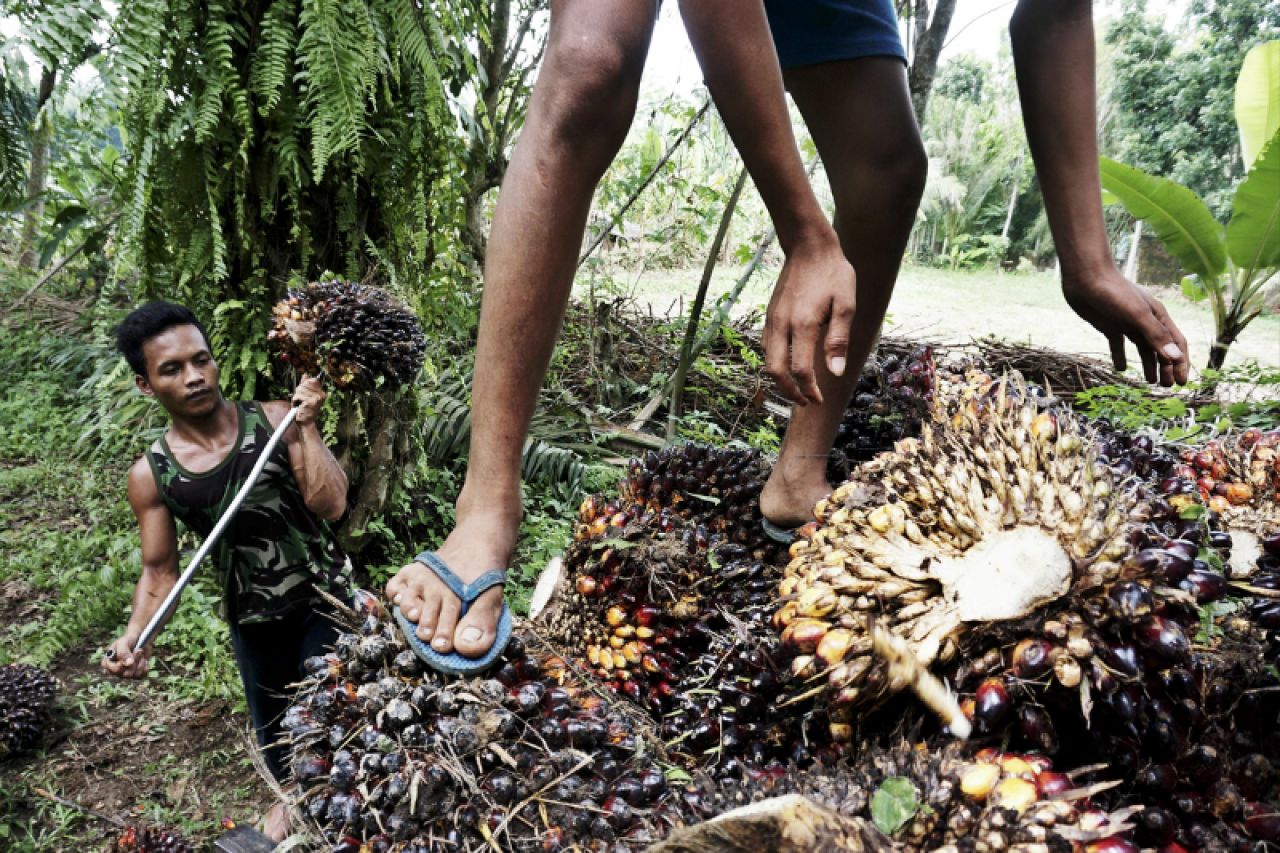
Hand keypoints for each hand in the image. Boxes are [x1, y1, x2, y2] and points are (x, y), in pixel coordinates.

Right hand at [102, 633, 150, 678]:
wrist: (140, 639)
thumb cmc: (128, 640)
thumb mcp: (123, 643)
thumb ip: (123, 653)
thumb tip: (129, 664)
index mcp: (107, 663)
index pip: (113, 670)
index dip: (123, 664)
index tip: (129, 653)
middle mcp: (115, 670)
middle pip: (125, 674)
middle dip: (135, 661)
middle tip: (138, 650)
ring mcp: (124, 673)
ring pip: (134, 675)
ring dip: (140, 663)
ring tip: (141, 653)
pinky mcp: (135, 674)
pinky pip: (141, 676)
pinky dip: (145, 667)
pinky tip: (144, 660)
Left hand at [291, 374, 325, 425]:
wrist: (306, 423)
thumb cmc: (305, 410)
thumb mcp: (305, 396)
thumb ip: (305, 385)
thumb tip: (305, 374)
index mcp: (321, 393)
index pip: (312, 380)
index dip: (304, 385)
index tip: (302, 392)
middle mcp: (321, 395)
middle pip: (305, 384)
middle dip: (299, 391)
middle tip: (300, 401)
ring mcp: (316, 398)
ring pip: (300, 390)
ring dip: (296, 397)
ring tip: (300, 404)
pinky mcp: (310, 402)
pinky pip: (298, 395)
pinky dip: (295, 401)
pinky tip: (298, 407)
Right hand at [763, 238, 857, 404]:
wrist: (808, 247)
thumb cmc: (833, 274)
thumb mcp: (846, 304)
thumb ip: (839, 340)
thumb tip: (835, 372)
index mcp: (803, 324)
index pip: (800, 370)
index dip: (809, 390)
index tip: (819, 400)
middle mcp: (782, 325)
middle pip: (776, 371)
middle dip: (789, 392)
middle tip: (805, 402)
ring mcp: (772, 319)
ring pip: (768, 360)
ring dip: (780, 380)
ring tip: (797, 389)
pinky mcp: (769, 315)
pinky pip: (766, 346)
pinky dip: (774, 363)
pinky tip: (788, 365)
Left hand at [1062, 266, 1189, 386]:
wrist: (1085, 277)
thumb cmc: (1114, 292)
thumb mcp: (1137, 315)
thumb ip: (1155, 335)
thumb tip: (1174, 358)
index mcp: (1158, 317)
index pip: (1176, 343)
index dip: (1180, 363)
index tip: (1181, 382)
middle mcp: (1146, 321)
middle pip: (1161, 348)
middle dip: (1166, 367)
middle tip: (1165, 387)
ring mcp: (1127, 323)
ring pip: (1143, 348)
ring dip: (1148, 364)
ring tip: (1150, 381)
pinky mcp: (1109, 325)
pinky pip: (1118, 345)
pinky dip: (1120, 357)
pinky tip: (1119, 369)